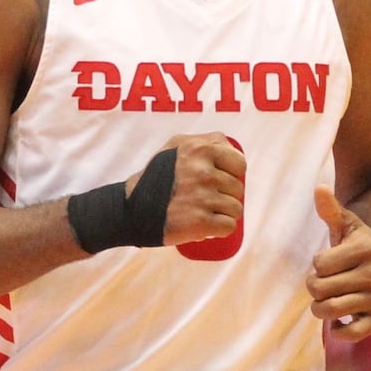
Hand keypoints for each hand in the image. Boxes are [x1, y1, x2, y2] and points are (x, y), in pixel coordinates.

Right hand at [130, 132, 244, 247]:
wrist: (131, 209)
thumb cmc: (156, 177)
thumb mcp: (176, 146)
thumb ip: (205, 141)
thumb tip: (233, 148)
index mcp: (199, 149)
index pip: (239, 163)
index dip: (232, 174)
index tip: (220, 180)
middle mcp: (202, 171)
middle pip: (238, 189)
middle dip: (226, 196)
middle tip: (204, 199)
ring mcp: (202, 197)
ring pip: (236, 209)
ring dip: (223, 214)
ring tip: (202, 211)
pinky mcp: (200, 222)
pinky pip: (229, 226)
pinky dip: (220, 230)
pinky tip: (206, 226)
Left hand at [306, 186, 370, 340]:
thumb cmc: (362, 246)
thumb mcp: (348, 225)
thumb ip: (331, 209)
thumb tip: (319, 187)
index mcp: (366, 249)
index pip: (319, 264)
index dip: (318, 265)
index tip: (328, 263)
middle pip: (319, 288)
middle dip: (315, 287)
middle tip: (323, 284)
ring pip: (329, 310)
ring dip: (320, 308)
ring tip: (326, 301)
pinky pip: (352, 333)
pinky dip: (339, 330)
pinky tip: (339, 321)